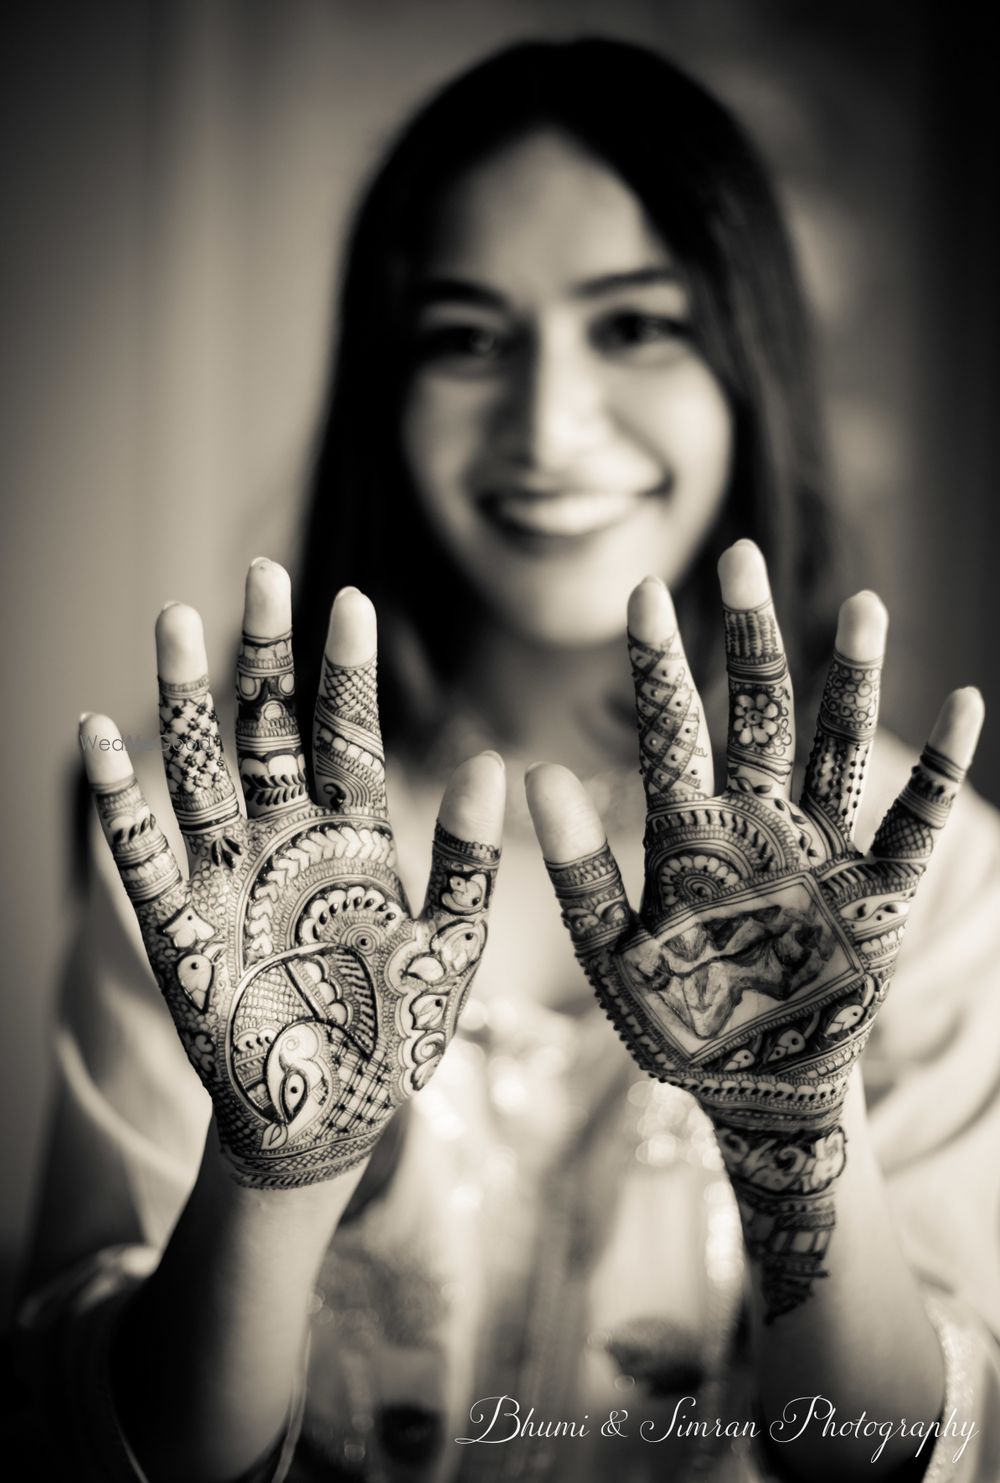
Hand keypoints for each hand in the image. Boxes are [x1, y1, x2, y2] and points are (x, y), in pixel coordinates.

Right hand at [80, 560, 502, 1188]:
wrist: (328, 1120)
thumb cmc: (394, 1034)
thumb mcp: (448, 950)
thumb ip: (468, 864)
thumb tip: (497, 765)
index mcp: (358, 841)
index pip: (351, 739)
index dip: (349, 675)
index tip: (352, 599)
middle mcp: (288, 841)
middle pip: (271, 730)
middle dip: (266, 655)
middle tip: (262, 573)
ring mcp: (230, 878)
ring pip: (203, 770)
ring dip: (186, 700)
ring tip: (174, 618)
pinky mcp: (180, 930)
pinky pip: (141, 855)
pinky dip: (119, 802)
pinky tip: (100, 737)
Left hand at [527, 540, 981, 1317]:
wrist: (755, 1085)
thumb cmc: (679, 1021)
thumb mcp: (613, 956)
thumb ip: (579, 872)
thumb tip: (533, 774)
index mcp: (688, 832)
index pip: (671, 729)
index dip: (658, 663)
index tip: (643, 590)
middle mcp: (757, 821)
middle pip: (757, 712)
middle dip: (750, 639)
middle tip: (741, 556)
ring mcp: (823, 849)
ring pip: (838, 747)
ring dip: (851, 682)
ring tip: (861, 606)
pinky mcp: (880, 893)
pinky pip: (914, 823)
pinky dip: (938, 771)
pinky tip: (963, 704)